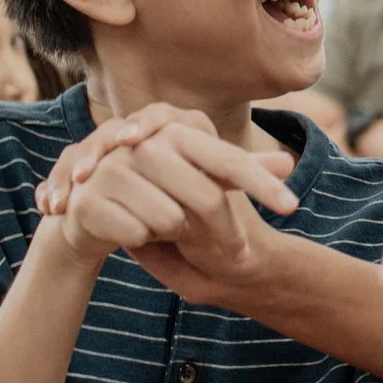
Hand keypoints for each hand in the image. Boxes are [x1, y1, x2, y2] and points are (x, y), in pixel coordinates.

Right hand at [37, 107, 297, 289]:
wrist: (89, 217)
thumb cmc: (155, 195)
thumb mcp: (200, 181)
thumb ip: (240, 171)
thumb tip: (288, 162)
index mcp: (178, 133)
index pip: (231, 161)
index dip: (262, 184)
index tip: (293, 207)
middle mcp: (145, 144)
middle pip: (206, 197)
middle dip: (223, 232)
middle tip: (231, 249)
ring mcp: (112, 168)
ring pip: (171, 220)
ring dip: (171, 234)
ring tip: (157, 225)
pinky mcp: (88, 198)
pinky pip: (137, 234)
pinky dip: (140, 240)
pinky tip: (128, 231)